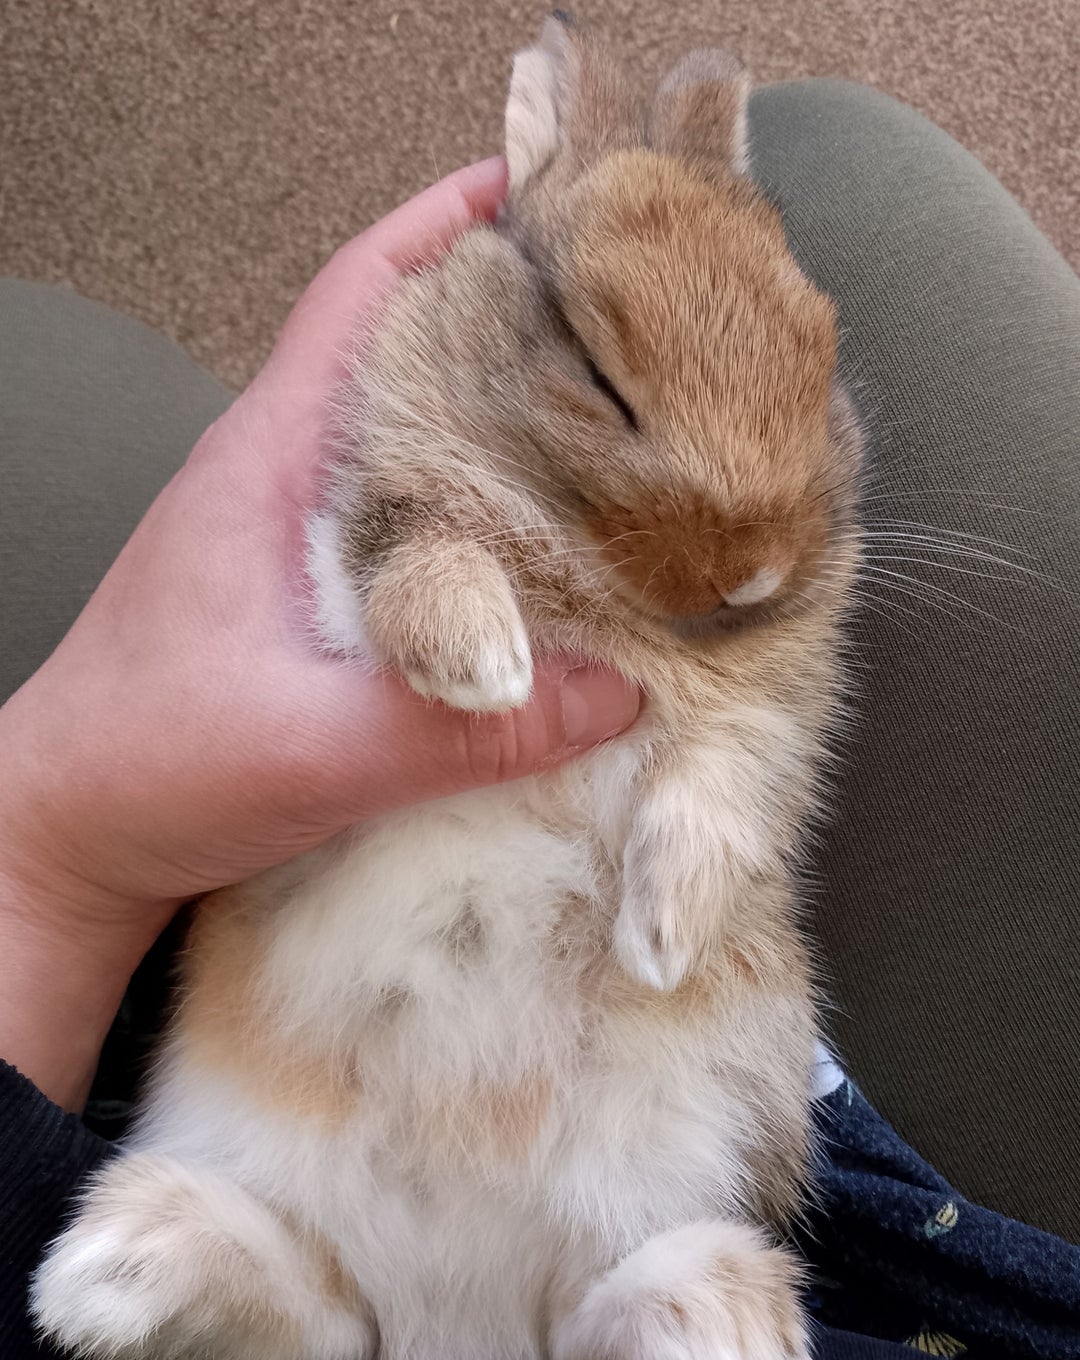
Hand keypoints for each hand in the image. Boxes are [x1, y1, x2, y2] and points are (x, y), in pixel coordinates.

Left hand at [0, 158, 640, 1110]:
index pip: (359, 298)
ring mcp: (295, 534)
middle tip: (618, 322)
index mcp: (269, 462)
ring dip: (500, 420)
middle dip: (506, 319)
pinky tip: (542, 552)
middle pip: (406, 354)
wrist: (69, 833)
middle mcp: (285, 477)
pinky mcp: (311, 594)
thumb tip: (617, 693)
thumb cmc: (146, 767)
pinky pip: (413, 521)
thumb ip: (460, 727)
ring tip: (609, 425)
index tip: (542, 193)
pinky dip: (481, 511)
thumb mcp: (311, 751)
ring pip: (415, 440)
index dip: (444, 229)